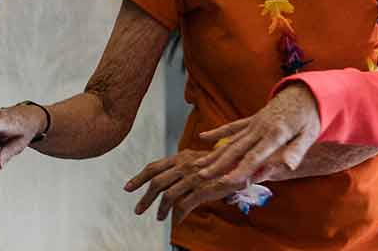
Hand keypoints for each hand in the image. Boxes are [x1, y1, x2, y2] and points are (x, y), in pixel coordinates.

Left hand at [124, 149, 264, 221]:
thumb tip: (173, 177)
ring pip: (168, 195)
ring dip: (161, 209)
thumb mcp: (203, 159)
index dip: (138, 178)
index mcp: (183, 156)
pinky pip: (184, 205)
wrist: (250, 163)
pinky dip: (178, 214)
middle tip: (139, 210)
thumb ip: (187, 166)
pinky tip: (177, 220)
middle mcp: (186, 164)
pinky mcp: (204, 189)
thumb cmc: (227, 162)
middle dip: (145, 199)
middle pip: (157, 183)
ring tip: (160, 218)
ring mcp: (194, 177)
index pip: (154, 167)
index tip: (128, 188)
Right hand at [191, 84, 320, 186]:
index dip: (240, 170)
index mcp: (276, 134)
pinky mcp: (253, 119)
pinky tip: (202, 137)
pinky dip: (218, 132)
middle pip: (236, 149)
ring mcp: (254, 123)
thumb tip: (288, 167)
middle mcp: (261, 128)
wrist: (307, 92)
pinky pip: (233, 126)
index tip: (226, 182)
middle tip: (200, 177)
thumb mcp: (310, 135)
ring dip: (214, 153)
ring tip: (196, 165)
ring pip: (231, 140)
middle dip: (218, 164)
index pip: (255, 156)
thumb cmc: (310, 117)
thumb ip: (296, 152)